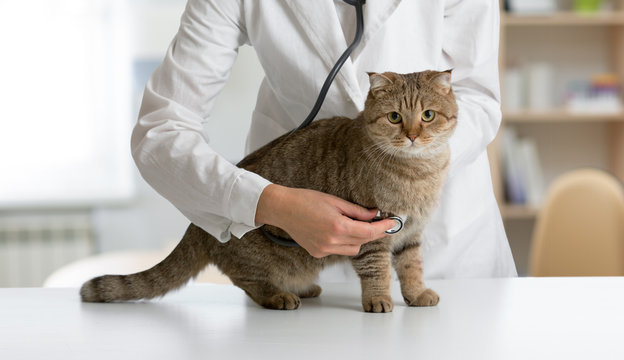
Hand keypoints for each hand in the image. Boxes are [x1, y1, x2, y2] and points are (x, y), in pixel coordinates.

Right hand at [255, 184, 396, 257]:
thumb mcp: (335, 201)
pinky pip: (338, 250)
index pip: (369, 232)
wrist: (282, 209)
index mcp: (337, 227)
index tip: (392, 224)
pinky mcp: (317, 253)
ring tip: (351, 224)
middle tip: (375, 221)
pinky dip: (343, 242)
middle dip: (371, 233)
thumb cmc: (305, 200)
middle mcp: (331, 242)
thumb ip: (357, 211)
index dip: (383, 228)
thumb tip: (375, 215)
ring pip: (352, 249)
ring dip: (357, 239)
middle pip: (362, 242)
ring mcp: (323, 250)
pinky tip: (335, 230)